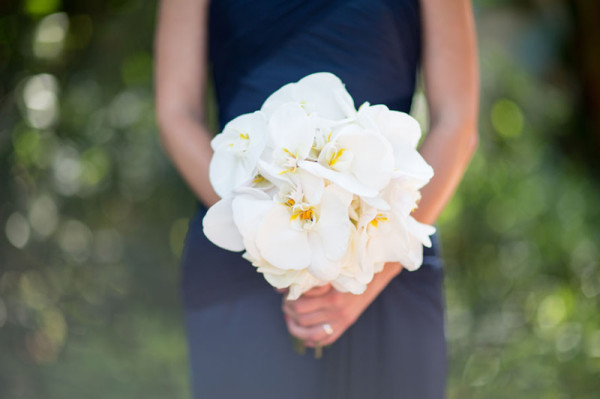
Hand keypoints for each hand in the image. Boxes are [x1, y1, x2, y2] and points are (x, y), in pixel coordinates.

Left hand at [280, 262, 402, 346]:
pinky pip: (326, 339)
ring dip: (295, 328)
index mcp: (329, 293)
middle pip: (302, 318)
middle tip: (286, 304)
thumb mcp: (328, 272)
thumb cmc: (348, 269)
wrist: (373, 275)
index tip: (285, 294)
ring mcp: (341, 319)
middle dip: (289, 311)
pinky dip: (312, 340)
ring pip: (310, 333)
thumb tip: (280, 288)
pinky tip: (305, 336)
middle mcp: (336, 308)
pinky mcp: (346, 324)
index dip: (287, 300)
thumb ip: (307, 280)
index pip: (299, 303)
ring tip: (291, 320)